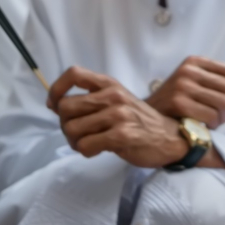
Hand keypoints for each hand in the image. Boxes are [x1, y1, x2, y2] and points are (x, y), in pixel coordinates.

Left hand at [48, 66, 188, 167]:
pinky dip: (86, 151)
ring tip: (90, 143)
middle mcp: (113, 95)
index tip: (54, 104)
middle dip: (65, 124)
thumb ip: (91, 99)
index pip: (74, 73)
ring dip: (75, 142)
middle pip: (65, 107)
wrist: (169, 137)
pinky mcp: (122, 135)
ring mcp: (118, 115)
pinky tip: (98, 150)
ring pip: (72, 129)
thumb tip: (54, 103)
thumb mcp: (116, 100)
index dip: (57, 89)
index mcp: (109, 84)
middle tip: (78, 133)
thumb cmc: (138, 121)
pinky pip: (85, 146)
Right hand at [145, 56, 224, 128]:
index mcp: (196, 61)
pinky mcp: (179, 102)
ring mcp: (183, 85)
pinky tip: (208, 126)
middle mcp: (189, 70)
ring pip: (223, 102)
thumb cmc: (177, 100)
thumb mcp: (199, 83)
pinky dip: (214, 124)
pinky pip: (211, 115)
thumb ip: (223, 78)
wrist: (147, 114)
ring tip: (218, 122)